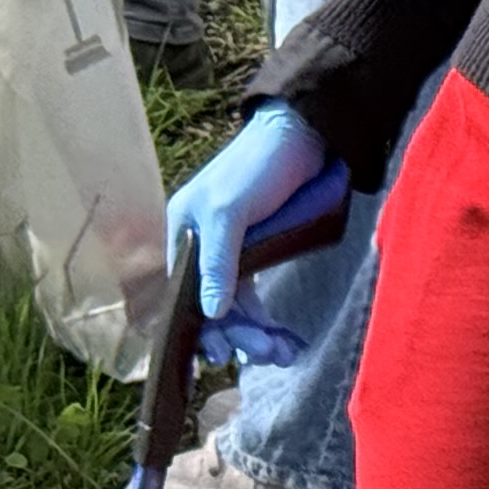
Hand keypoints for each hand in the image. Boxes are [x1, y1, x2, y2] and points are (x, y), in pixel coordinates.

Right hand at [166, 104, 339, 365]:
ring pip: (235, 304)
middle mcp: (201, 245)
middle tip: (268, 354)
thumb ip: (218, 261)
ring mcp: (231, 249)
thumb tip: (210, 313)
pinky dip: (266, 316)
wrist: (304, 133)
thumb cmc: (260, 166)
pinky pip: (254, 293)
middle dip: (238, 334)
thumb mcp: (231, 212)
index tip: (221, 356)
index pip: (184, 294)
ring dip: (256, 331)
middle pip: (211, 305)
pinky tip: (284, 338)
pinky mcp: (259, 248)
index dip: (202, 327)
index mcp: (184, 233)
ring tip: (284, 352)